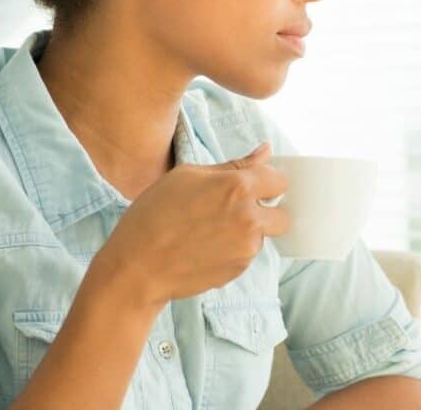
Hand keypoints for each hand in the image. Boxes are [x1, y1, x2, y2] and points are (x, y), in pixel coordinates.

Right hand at [91, 142, 289, 308]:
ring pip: (263, 236)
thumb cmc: (155, 213)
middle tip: (237, 211)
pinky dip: (233, 250)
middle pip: (283, 215)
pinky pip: (246, 254)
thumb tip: (267, 151)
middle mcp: (249, 218)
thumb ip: (235, 165)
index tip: (254, 185)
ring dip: (247, 232)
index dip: (267, 182)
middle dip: (268, 212)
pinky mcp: (239, 270)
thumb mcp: (188, 175)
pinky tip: (204, 247)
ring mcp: (246, 248)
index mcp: (238, 187)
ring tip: (209, 231)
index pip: (279, 180)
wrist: (137, 266)